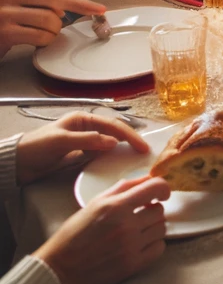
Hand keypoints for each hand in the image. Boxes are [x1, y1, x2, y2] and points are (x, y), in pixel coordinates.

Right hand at [0, 0, 105, 53]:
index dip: (78, 0)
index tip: (99, 8)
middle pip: (53, 3)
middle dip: (74, 11)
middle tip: (81, 17)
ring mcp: (6, 16)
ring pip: (49, 21)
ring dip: (54, 30)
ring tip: (46, 31)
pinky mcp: (5, 34)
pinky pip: (39, 37)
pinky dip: (45, 40)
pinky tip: (39, 40)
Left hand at [16, 112, 149, 185]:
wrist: (16, 164)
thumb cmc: (37, 147)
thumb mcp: (62, 141)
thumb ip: (89, 140)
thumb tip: (114, 142)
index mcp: (83, 119)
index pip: (112, 125)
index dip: (129, 135)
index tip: (142, 146)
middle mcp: (86, 128)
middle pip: (114, 132)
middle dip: (130, 140)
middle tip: (144, 152)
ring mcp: (83, 142)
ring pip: (109, 144)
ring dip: (122, 149)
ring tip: (136, 157)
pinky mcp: (79, 155)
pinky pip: (99, 154)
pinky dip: (110, 158)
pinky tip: (117, 163)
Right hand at [35, 175, 168, 283]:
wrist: (59, 271)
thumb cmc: (74, 235)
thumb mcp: (95, 203)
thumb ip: (123, 188)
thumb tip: (148, 177)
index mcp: (115, 206)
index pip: (155, 188)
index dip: (163, 188)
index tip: (161, 194)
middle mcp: (126, 225)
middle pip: (159, 210)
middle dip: (152, 211)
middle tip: (140, 216)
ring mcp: (130, 246)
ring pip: (161, 229)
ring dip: (153, 228)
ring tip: (138, 231)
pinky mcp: (132, 265)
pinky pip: (159, 249)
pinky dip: (153, 246)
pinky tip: (140, 245)